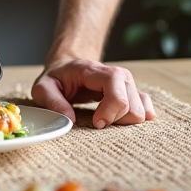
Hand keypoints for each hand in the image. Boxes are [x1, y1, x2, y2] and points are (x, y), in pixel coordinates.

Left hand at [31, 59, 155, 127]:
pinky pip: (147, 107)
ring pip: (141, 109)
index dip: (110, 111)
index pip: (115, 88)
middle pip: (132, 103)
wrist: (69, 67)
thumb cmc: (57, 78)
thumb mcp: (43, 87)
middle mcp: (117, 74)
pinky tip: (123, 122)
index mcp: (94, 71)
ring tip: (107, 119)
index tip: (96, 123)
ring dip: (125, 122)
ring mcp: (127, 83)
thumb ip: (52, 101)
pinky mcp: (132, 93)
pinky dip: (138, 119)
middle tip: (98, 122)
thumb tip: (69, 120)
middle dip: (116, 120)